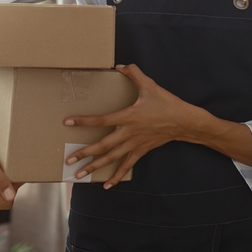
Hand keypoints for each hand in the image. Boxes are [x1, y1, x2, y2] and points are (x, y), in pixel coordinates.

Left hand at [63, 63, 199, 188]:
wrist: (183, 122)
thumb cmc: (166, 103)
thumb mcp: (150, 85)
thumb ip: (134, 73)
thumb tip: (120, 66)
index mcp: (128, 117)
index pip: (101, 120)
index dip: (83, 121)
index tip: (68, 122)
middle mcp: (128, 133)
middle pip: (102, 146)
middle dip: (84, 153)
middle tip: (68, 160)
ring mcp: (134, 144)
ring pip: (111, 159)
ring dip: (94, 167)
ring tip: (78, 175)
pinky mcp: (141, 151)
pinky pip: (127, 166)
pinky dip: (117, 176)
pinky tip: (107, 185)